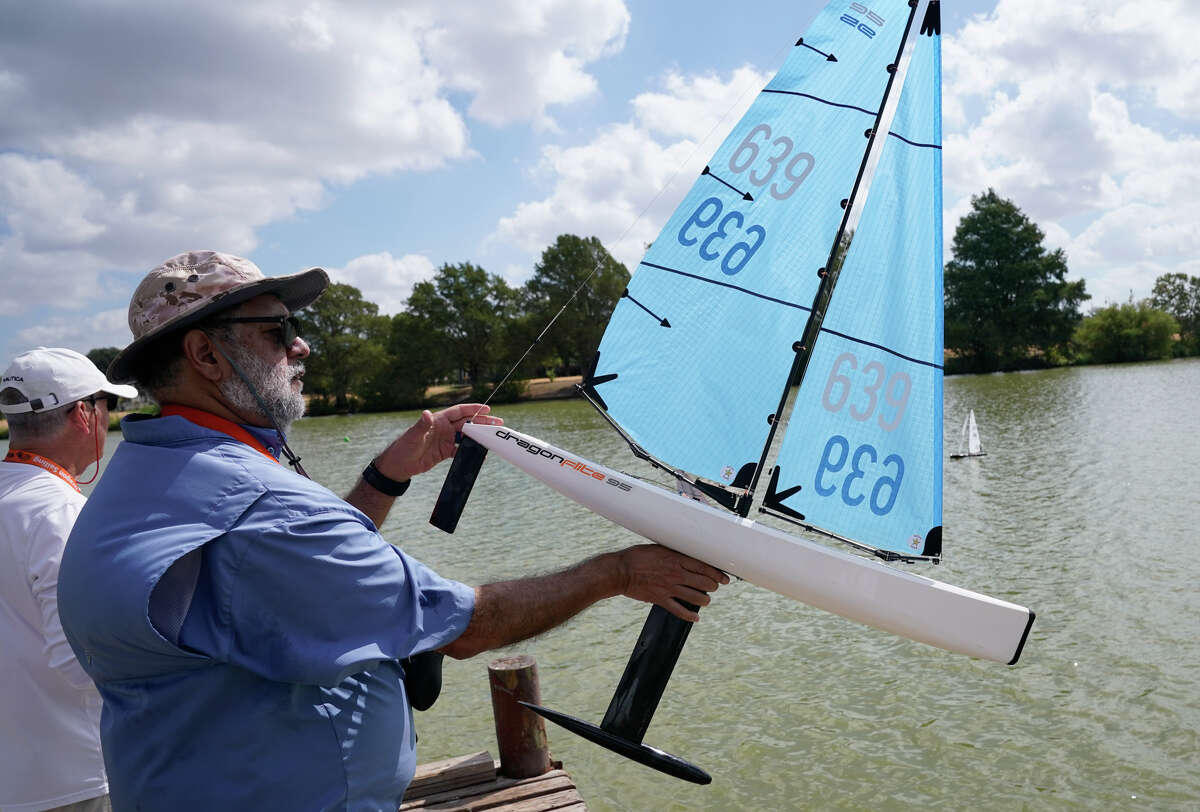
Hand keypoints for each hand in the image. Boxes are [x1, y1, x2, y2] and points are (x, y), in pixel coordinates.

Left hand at [375, 403, 501, 481]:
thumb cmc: (404, 447)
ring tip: (493, 438)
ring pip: (467, 436)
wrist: (399, 465)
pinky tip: (480, 454)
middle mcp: (444, 428)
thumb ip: (422, 425)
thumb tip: (426, 414)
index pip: (459, 412)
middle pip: (467, 423)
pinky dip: (471, 451)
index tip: (487, 409)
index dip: (473, 409)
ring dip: (479, 436)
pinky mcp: (445, 452)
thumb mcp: (413, 435)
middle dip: (482, 422)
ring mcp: (446, 440)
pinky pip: (462, 450)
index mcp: (438, 420)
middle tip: (497, 423)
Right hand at [615, 544, 728, 621]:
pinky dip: (690, 616)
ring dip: (705, 600)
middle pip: (704, 583)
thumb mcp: (658, 549)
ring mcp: (669, 588)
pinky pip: (680, 610)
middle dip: (713, 586)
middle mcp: (676, 574)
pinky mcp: (661, 599)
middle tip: (715, 587)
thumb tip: (685, 556)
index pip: (704, 567)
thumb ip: (673, 553)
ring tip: (705, 600)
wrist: (620, 571)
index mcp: (676, 559)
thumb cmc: (637, 557)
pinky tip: (695, 617)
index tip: (723, 578)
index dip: (717, 574)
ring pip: (696, 598)